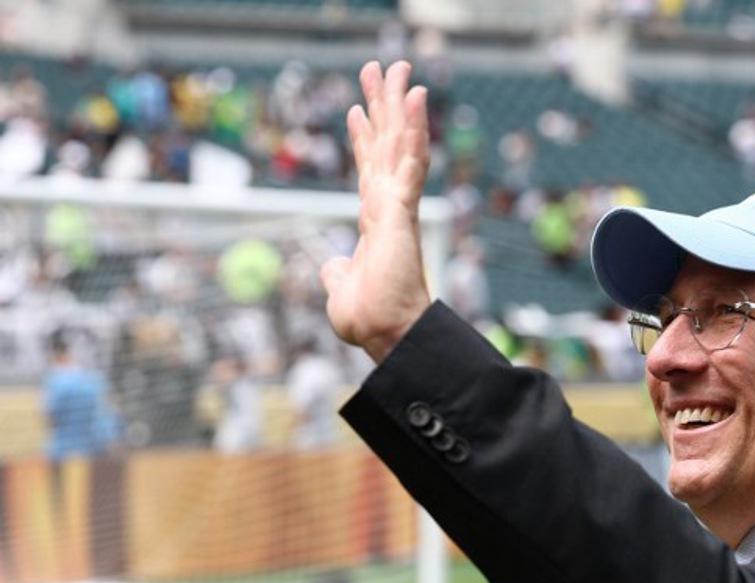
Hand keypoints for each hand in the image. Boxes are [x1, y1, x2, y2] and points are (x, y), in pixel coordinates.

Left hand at [321, 60, 431, 362]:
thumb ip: (337, 272)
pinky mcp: (402, 212)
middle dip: (383, 106)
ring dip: (399, 105)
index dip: (363, 139)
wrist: (387, 335)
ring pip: (399, 144)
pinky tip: (415, 99)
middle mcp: (388, 208)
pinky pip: (409, 162)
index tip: (357, 109)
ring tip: (399, 69)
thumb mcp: (340, 290)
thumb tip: (332, 265)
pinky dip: (413, 129)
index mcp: (375, 223)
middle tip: (380, 69)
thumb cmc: (369, 319)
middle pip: (384, 145)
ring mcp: (398, 207)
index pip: (368, 170)